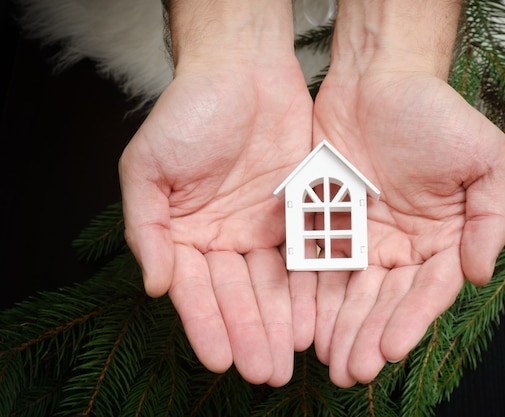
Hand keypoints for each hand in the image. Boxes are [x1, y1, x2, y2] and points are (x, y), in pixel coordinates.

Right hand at [118, 54, 314, 385]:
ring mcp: (262, 229)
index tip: (220, 359)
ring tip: (291, 359)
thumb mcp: (148, 167)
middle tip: (265, 372)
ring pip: (273, 285)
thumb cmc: (189, 112)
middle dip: (250, 334)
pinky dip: (309, 289)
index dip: (206, 323)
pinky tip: (316, 320)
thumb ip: (147, 228)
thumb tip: (155, 286)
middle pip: (237, 295)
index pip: (194, 289)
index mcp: (184, 233)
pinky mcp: (297, 215)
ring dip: (281, 322)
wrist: (242, 71)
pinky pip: (305, 257)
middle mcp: (223, 238)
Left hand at [311, 69, 504, 386]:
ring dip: (340, 327)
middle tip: (352, 370)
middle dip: (369, 336)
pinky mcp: (327, 223)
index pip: (428, 290)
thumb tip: (481, 276)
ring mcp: (363, 237)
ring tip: (329, 361)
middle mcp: (403, 245)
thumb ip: (490, 219)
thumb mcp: (485, 159)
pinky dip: (312, 295)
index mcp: (442, 237)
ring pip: (350, 292)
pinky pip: (318, 264)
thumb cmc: (436, 113)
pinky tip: (304, 324)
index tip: (392, 350)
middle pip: (386, 300)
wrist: (379, 78)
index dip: (411, 320)